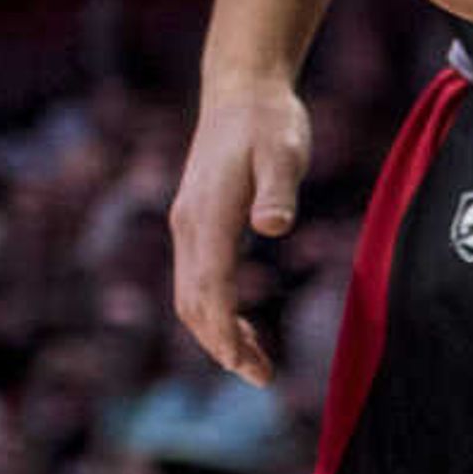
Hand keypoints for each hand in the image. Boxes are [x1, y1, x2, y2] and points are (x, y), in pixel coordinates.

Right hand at [168, 77, 310, 382]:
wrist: (243, 93)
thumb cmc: (270, 124)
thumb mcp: (284, 152)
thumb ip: (279, 191)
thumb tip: (272, 226)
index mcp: (206, 217)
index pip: (210, 291)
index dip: (227, 335)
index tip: (250, 369)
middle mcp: (187, 226)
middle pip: (194, 304)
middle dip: (223, 347)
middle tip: (263, 380)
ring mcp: (188, 226)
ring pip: (192, 296)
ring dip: (219, 335)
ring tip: (259, 366)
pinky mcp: (197, 224)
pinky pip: (199, 281)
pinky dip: (218, 312)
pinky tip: (247, 329)